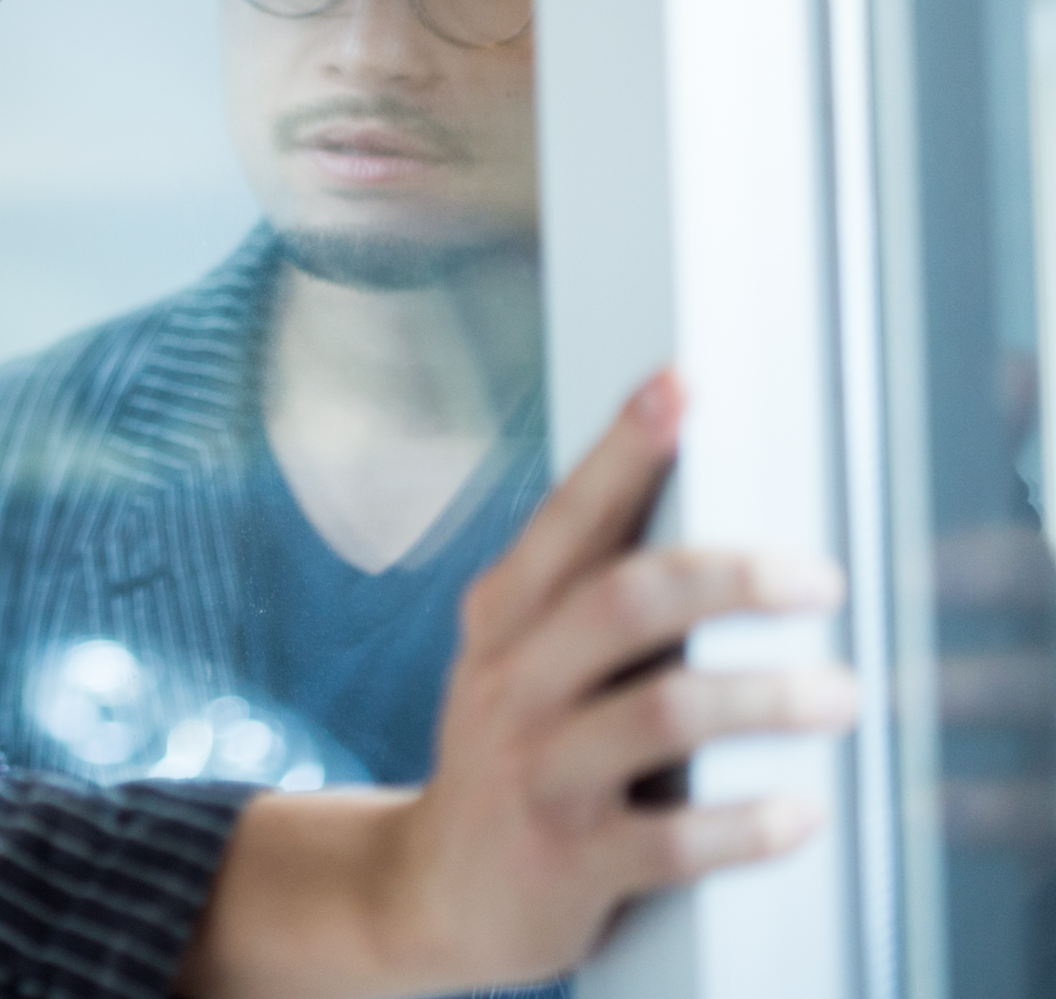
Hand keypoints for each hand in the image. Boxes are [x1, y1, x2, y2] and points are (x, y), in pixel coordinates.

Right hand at [178, 371, 858, 998]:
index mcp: (502, 617)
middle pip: (628, 598)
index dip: (624, 449)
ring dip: (770, 698)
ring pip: (665, 710)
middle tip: (819, 578)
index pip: (568, 517)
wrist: (435, 888)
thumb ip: (586, 595)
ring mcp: (535, 772)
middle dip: (737, 576)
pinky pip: (676, 838)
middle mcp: (510, 682)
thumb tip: (711, 521)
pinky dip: (749, 823)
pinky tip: (796, 812)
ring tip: (838, 694)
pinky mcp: (568, 861)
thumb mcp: (517, 659)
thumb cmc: (512, 751)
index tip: (676, 385)